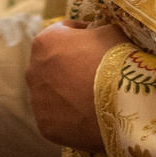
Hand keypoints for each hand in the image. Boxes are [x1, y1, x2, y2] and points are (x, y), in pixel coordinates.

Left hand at [27, 23, 125, 152]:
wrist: (122, 105)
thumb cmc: (115, 61)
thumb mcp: (110, 31)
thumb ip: (95, 29)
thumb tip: (93, 33)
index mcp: (44, 42)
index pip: (62, 33)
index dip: (81, 36)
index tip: (96, 44)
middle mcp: (32, 71)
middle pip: (52, 65)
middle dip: (69, 66)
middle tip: (94, 73)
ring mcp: (37, 102)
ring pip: (51, 93)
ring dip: (67, 92)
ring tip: (92, 98)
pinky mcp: (45, 126)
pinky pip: (57, 118)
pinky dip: (69, 116)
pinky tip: (88, 116)